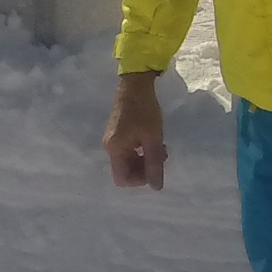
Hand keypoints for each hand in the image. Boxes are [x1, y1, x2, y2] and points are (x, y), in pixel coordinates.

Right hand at [103, 72, 168, 189]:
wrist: (135, 84)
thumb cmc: (144, 110)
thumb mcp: (153, 138)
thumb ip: (154, 163)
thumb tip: (156, 187)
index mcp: (114, 150)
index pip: (122, 179)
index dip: (139, 179)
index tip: (155, 167)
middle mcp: (109, 147)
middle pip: (125, 170)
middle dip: (144, 168)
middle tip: (162, 156)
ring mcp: (112, 139)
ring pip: (128, 160)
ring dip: (144, 159)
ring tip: (161, 148)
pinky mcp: (117, 132)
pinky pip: (128, 150)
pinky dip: (141, 150)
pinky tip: (152, 140)